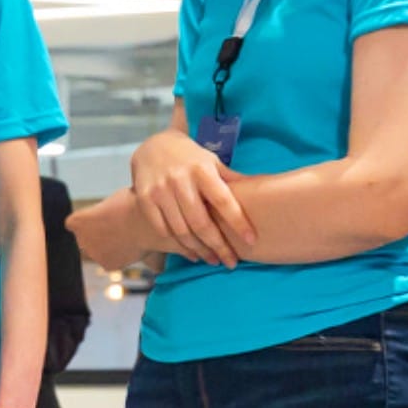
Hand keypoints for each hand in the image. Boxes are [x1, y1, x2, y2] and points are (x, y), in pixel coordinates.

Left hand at [67, 196, 151, 270]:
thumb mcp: (110, 201)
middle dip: (95, 235)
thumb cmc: (132, 204)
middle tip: (115, 227)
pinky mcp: (108, 265)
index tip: (100, 216)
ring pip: (97, 251)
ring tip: (125, 235)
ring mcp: (94, 255)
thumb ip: (100, 213)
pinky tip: (129, 245)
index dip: (87, 220)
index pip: (74, 223)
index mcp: (77, 221)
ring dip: (106, 246)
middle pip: (84, 239)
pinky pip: (110, 260)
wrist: (150, 221)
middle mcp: (81, 240)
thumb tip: (103, 219)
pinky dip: (118, 256)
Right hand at [130, 130, 255, 267]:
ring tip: (212, 260)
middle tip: (230, 262)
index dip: (238, 222)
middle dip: (218, 246)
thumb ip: (231, 179)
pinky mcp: (145, 199)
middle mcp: (180, 180)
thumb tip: (263, 193)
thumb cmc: (190, 157)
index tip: (251, 240)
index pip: (223, 200)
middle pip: (201, 222)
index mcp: (201, 170)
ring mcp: (160, 190)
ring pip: (182, 230)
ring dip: (199, 250)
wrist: (152, 146)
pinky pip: (163, 229)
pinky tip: (191, 252)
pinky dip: (179, 245)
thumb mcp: (212, 162)